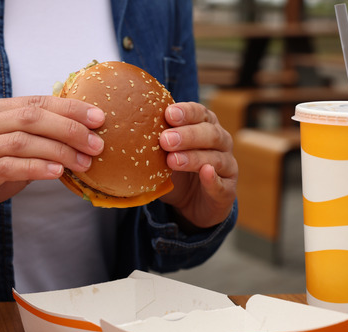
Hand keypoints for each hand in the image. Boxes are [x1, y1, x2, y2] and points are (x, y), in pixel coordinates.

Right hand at [0, 95, 104, 232]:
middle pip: (31, 117)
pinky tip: (56, 173)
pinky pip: (7, 167)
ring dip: (59, 151)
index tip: (100, 117)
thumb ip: (32, 143)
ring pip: (22, 140)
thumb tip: (77, 143)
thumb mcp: (2, 150)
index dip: (70, 107)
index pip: (36, 102)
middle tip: (97, 143)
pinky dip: (36, 168)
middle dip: (70, 128)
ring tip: (84, 162)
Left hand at [158, 102, 237, 230]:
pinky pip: (222, 183)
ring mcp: (227, 166)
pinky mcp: (227, 189)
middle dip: (187, 135)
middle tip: (165, 140)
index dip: (186, 112)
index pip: (200, 113)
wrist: (192, 203)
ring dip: (194, 157)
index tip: (168, 114)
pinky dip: (213, 178)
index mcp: (205, 126)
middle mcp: (220, 143)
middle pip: (210, 133)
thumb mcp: (163, 154)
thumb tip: (120, 130)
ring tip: (172, 160)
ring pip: (216, 158)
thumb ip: (153, 142)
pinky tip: (205, 173)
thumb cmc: (177, 171)